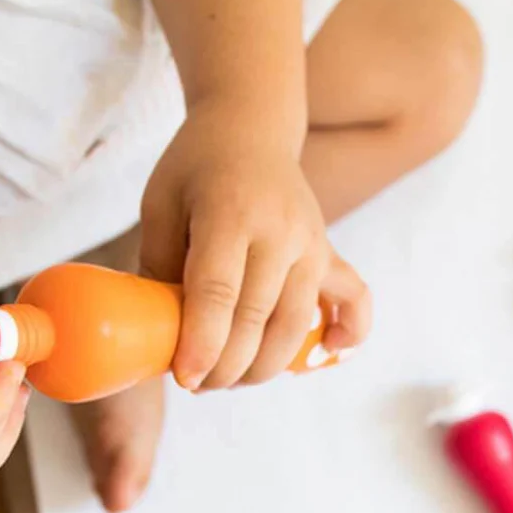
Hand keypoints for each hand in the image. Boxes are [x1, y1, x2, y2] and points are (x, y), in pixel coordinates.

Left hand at [140, 100, 370, 389]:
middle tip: (197, 384)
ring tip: (230, 379)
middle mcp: (279, 230)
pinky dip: (348, 332)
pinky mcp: (329, 252)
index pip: (218, 291)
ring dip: (262, 368)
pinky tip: (325, 353)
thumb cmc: (195, 170)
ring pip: (295, 325)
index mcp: (228, 212)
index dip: (202, 343)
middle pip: (257, 319)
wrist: (250, 127)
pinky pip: (354, 299)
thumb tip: (158, 339)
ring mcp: (311, 242)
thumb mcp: (160, 207)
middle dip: (225, 367)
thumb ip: (160, 269)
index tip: (185, 378)